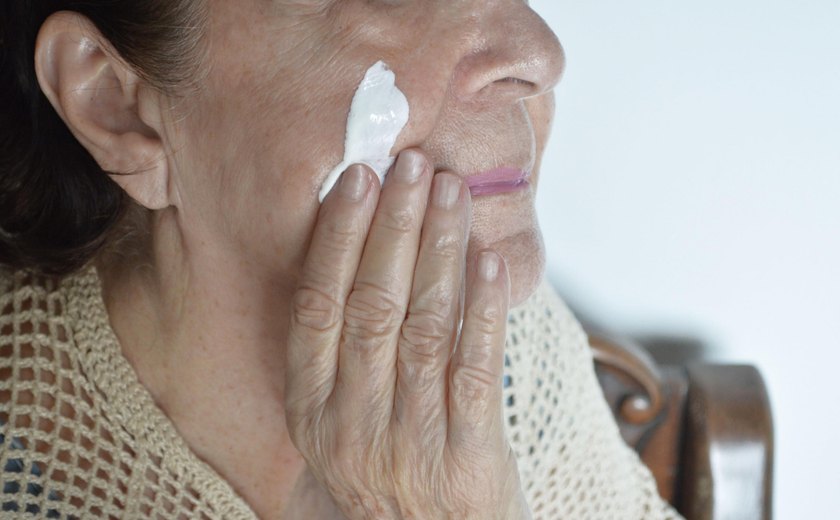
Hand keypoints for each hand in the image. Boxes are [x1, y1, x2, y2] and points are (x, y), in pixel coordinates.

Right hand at [283, 149, 529, 518]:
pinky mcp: (467, 457)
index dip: (336, 239)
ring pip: (423, 327)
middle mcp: (352, 421)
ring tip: (451, 192)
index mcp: (312, 407)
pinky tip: (489, 260)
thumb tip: (359, 250)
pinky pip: (476, 370)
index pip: (316, 307)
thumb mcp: (337, 425)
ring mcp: (409, 440)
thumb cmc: (382, 474)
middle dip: (393, 226)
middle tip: (412, 164)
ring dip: (438, 251)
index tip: (356, 179)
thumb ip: (338, 358)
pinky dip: (484, 310)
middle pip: (371, 306)